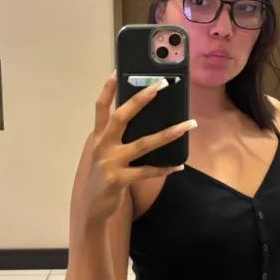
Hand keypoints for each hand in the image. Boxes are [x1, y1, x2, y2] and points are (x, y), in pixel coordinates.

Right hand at [81, 72, 195, 224]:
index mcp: (99, 137)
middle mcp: (103, 146)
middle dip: (140, 99)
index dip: (108, 90)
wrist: (91, 208)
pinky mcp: (118, 180)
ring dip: (168, 133)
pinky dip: (164, 168)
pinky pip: (146, 171)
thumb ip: (117, 138)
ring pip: (143, 144)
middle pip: (121, 117)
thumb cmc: (103, 176)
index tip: (117, 71)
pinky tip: (178, 165)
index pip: (100, 108)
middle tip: (160, 85)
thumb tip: (145, 122)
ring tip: (188, 124)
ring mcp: (110, 163)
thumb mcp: (105, 154)